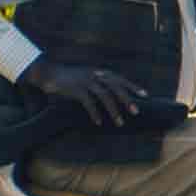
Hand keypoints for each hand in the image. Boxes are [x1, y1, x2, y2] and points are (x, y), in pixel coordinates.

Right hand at [20, 60, 144, 126]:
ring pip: (104, 96)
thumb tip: (115, 94)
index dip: (132, 87)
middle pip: (115, 87)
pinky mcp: (76, 89)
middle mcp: (95, 75)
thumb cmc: (71, 78)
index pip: (120, 79)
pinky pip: (88, 103)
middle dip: (127, 100)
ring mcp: (86, 81)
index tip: (145, 95)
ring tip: (120, 123)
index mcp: (100, 72)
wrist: (50, 73)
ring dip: (113, 111)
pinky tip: (99, 122)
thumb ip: (101, 83)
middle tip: (136, 112)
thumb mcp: (88, 77)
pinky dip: (95, 113)